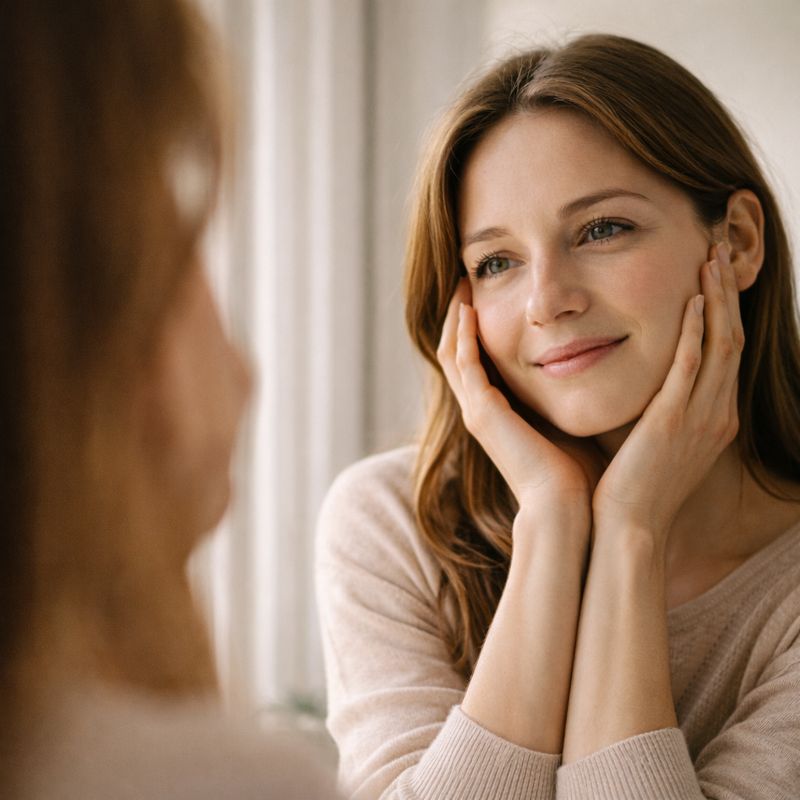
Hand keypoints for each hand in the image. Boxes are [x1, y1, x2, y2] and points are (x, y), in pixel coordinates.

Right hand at [437, 278, 599, 515]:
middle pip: (455, 353)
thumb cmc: (578, 474)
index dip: (475, 328)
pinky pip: (464, 365)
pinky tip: (469, 309)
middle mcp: (480, 411)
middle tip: (465, 281)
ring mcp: (477, 413)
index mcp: (499, 414)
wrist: (568, 508)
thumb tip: (595, 368)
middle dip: (458, 316)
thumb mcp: (570, 422)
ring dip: (455, 319)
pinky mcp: (482, 414)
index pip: (476, 361)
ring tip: (462, 286)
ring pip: (452, 354)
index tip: (485, 295)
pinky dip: (463, 335)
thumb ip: (570, 396)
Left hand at [592, 243, 742, 539]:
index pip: (726, 354)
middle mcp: (717, 415)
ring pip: (720, 344)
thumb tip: (642, 380)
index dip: (724, 312)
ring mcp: (700, 418)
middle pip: (732, 339)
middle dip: (727, 293)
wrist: (628, 527)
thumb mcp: (656, 443)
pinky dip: (696, 331)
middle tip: (719, 251)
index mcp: (714, 420)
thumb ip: (658, 409)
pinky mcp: (673, 422)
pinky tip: (692, 300)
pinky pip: (691, 366)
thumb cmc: (633, 487)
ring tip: (710, 258)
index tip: (714, 278)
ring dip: (717, 299)